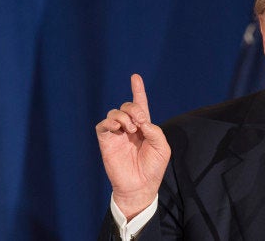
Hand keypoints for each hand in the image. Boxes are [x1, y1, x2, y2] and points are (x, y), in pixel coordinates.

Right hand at [96, 74, 170, 219]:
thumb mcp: (161, 148)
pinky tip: (119, 129)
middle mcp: (129, 128)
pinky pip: (103, 125)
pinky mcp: (106, 141)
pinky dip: (110, 122)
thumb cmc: (152, 169)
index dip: (138, 90)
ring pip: (114, 113)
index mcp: (144, 127)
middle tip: (140, 122)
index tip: (135, 77)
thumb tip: (141, 120)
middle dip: (134, 108)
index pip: (140, 105)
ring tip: (131, 129)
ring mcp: (117, 134)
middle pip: (127, 106)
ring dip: (123, 116)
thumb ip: (154, 131)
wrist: (139, 187)